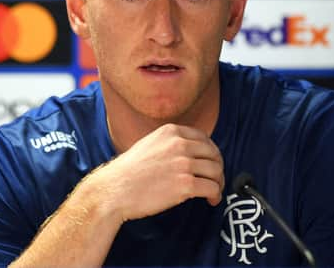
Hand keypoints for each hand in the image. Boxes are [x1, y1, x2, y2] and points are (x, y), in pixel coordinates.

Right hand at [79, 123, 223, 222]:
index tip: (211, 162)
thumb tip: (188, 151)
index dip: (211, 152)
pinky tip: (210, 200)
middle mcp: (180, 144)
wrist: (115, 190)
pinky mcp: (186, 184)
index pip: (204, 138)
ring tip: (213, 191)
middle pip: (213, 154)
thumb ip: (169, 142)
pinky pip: (212, 188)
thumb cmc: (128, 171)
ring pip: (216, 171)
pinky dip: (215, 195)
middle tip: (215, 179)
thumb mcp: (149, 143)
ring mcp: (184, 164)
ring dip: (218, 182)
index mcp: (171, 132)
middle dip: (217, 168)